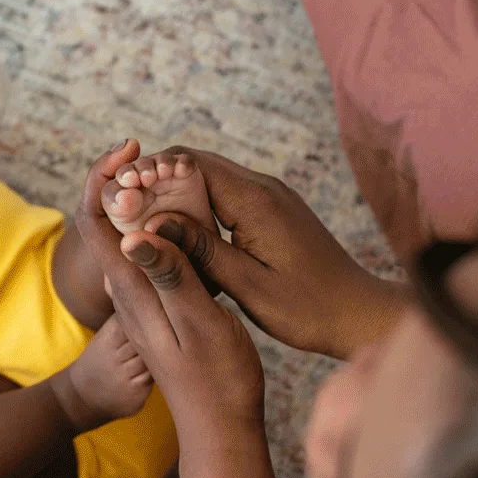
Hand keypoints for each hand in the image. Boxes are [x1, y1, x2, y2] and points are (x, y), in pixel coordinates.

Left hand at [77, 140, 264, 436]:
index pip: (95, 220)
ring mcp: (144, 297)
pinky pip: (154, 253)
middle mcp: (128, 288)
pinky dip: (165, 225)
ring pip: (132, 234)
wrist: (219, 427)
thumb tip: (132, 233)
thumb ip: (168, 277)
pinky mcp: (163, 305)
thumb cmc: (215, 380)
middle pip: (109, 220)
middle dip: (126, 178)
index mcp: (131, 288)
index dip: (104, 176)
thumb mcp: (196, 324)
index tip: (131, 148)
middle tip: (158, 151)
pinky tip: (191, 218)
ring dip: (145, 198)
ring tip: (175, 171)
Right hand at [139, 146, 408, 360]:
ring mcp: (270, 198)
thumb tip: (152, 226)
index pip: (190, 164)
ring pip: (208, 178)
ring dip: (173, 192)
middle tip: (118, 202)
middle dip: (154, 179)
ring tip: (138, 216)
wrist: (359, 314)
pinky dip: (195, 206)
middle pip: (195, 163)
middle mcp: (264, 188)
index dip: (149, 173)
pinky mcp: (272, 212)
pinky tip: (177, 231)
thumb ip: (200, 253)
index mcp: (256, 201)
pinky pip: (224, 195)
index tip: (118, 193)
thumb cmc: (309, 309)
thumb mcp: (250, 287)